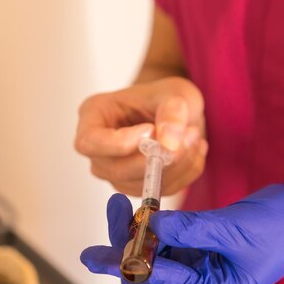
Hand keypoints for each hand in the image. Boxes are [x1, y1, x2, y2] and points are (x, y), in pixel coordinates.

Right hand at [74, 77, 206, 195]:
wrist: (173, 111)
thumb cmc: (164, 96)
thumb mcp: (174, 92)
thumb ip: (172, 111)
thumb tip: (169, 143)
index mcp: (94, 116)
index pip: (89, 142)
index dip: (119, 144)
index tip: (151, 129)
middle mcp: (98, 150)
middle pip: (117, 170)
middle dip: (157, 158)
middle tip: (188, 134)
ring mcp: (115, 172)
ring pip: (142, 185)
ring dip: (177, 166)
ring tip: (193, 135)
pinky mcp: (137, 187)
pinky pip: (162, 191)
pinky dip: (185, 172)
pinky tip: (193, 149)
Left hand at [80, 171, 283, 283]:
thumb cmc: (282, 227)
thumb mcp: (234, 229)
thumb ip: (189, 229)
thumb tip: (149, 223)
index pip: (158, 283)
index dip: (129, 260)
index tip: (109, 240)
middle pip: (146, 278)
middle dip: (123, 250)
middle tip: (112, 215)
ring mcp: (199, 270)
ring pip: (152, 259)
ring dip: (132, 235)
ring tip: (119, 204)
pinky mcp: (200, 250)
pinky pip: (166, 244)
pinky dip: (151, 228)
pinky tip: (139, 209)